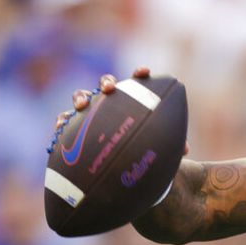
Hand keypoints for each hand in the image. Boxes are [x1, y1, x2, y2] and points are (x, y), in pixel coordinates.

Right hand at [51, 67, 188, 154]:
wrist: (117, 172)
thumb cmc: (140, 155)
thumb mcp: (155, 151)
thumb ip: (168, 147)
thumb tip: (184, 149)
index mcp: (131, 104)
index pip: (136, 84)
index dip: (140, 75)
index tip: (144, 72)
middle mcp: (109, 104)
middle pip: (105, 85)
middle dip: (106, 82)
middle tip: (109, 88)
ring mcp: (89, 115)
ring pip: (82, 98)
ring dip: (81, 97)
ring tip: (82, 105)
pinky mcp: (72, 130)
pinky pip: (64, 123)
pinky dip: (62, 121)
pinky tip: (62, 125)